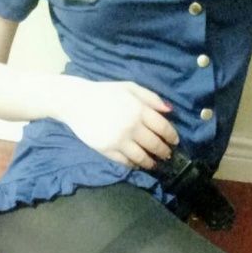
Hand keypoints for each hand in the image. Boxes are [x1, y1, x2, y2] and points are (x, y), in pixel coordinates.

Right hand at [57, 78, 179, 168]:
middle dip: (163, 151)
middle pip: (154, 144)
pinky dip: (134, 164)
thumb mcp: (130, 88)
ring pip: (141, 156)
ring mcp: (119, 140)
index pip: (162, 127)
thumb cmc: (105, 93)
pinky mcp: (107, 150)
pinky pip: (125, 161)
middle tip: (167, 155)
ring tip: (154, 164)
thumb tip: (169, 110)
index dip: (171, 136)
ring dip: (150, 162)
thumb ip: (151, 98)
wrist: (77, 102)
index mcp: (139, 110)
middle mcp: (132, 127)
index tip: (174, 142)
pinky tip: (137, 164)